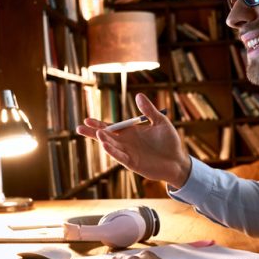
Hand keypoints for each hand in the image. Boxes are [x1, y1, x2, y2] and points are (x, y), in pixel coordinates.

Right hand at [76, 93, 191, 187]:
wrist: (178, 161)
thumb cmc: (170, 142)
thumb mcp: (160, 121)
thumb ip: (148, 110)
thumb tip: (138, 95)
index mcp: (130, 132)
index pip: (111, 127)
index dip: (98, 124)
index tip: (87, 119)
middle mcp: (126, 143)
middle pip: (106, 137)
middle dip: (93, 133)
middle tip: (79, 128)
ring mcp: (129, 153)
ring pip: (112, 146)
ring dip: (104, 140)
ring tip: (97, 134)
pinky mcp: (134, 163)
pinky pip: (120, 157)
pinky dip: (113, 151)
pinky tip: (105, 145)